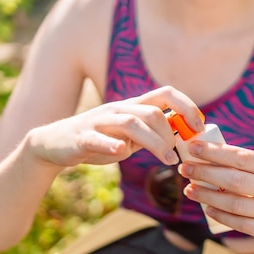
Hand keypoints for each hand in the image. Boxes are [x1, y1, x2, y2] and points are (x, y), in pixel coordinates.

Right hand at [28, 86, 204, 167]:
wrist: (54, 146)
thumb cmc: (97, 140)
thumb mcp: (129, 137)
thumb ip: (153, 134)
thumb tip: (182, 137)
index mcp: (132, 107)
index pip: (165, 94)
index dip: (186, 107)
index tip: (199, 127)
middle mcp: (117, 110)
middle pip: (151, 112)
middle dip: (171, 133)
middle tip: (178, 156)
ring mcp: (98, 122)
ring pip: (131, 123)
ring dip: (154, 141)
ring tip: (168, 160)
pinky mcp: (81, 138)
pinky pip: (97, 138)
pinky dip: (110, 144)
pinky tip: (121, 152)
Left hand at [178, 141, 253, 242]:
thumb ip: (239, 161)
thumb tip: (200, 151)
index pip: (242, 157)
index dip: (215, 152)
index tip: (193, 148)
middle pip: (235, 180)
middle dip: (205, 173)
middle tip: (184, 169)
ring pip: (236, 204)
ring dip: (207, 196)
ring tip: (190, 190)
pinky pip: (241, 224)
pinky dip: (221, 216)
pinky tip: (207, 209)